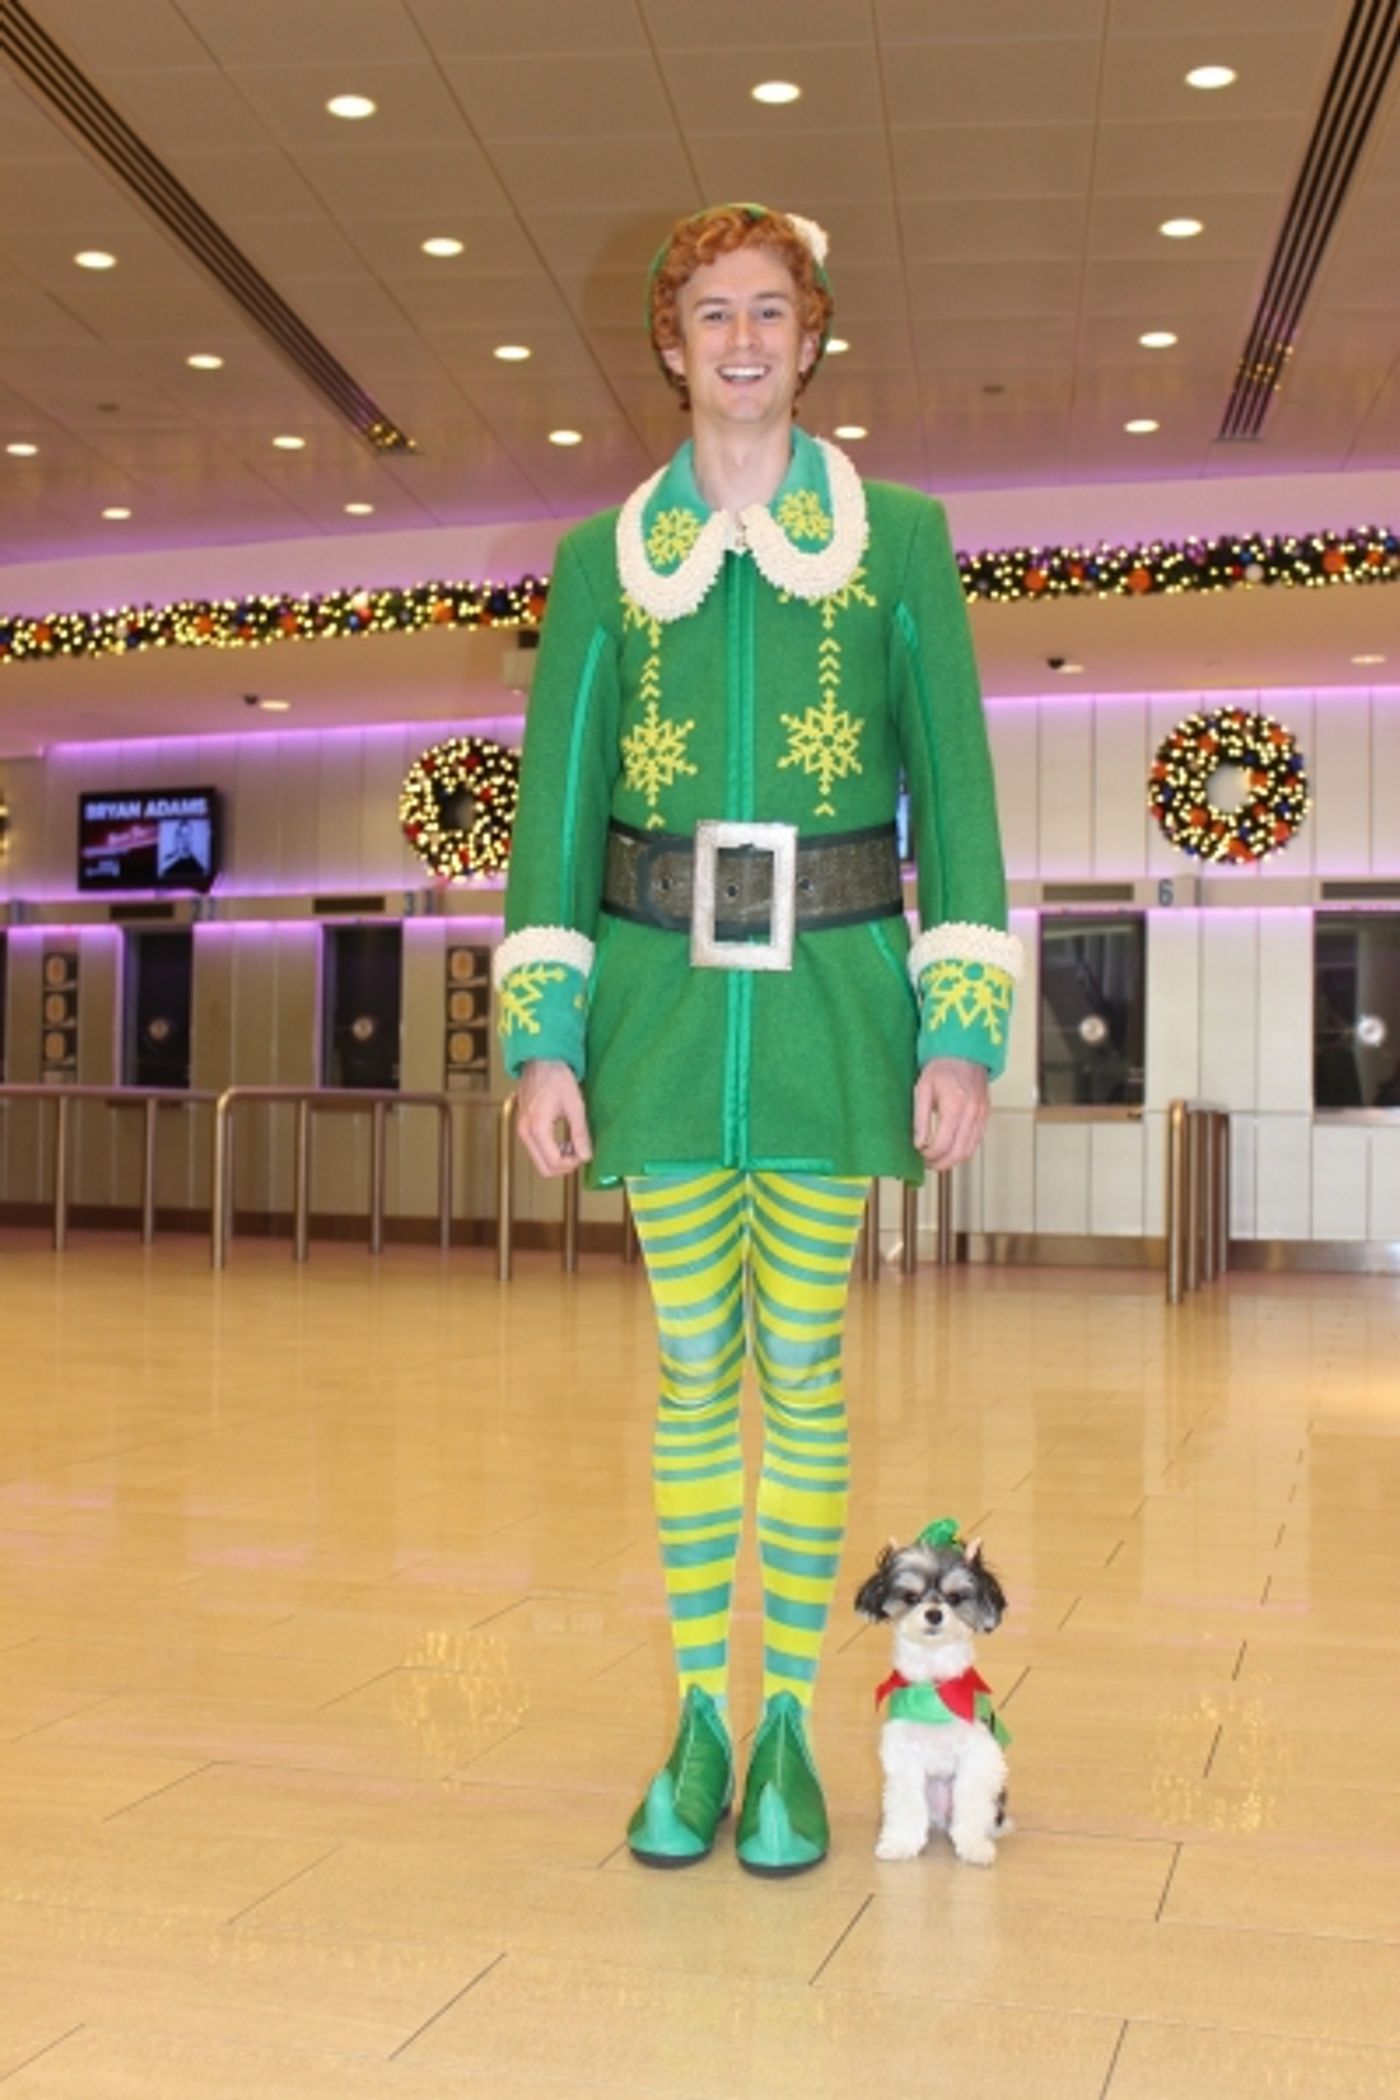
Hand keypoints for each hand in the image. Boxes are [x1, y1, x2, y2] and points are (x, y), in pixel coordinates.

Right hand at [516, 1059, 592, 1177]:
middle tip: (579, 1154)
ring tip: (573, 1145)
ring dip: (557, 1159)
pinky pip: (536, 1150)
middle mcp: (524, 1132)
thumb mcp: (574, 1105)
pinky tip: (563, 1141)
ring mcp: (521, 1130)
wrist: (541, 1060)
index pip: (554, 1162)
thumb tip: (586, 1156)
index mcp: (537, 1127)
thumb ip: (580, 1133)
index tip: (584, 1154)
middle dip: (564, 1166)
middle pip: (543, 1168)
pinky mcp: (523, 1127)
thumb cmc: (557, 1077)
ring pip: (539, 1161)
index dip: (572, 1164)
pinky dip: (550, 1151)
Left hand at [913, 1057, 988, 1171]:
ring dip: (952, 1160)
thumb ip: (920, 1119)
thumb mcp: (922, 1089)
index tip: (918, 1155)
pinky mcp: (986, 1114)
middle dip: (941, 1164)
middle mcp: (971, 1114)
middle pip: (958, 1153)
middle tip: (926, 1164)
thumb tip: (918, 1144)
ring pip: (969, 1151)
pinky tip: (950, 1148)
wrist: (965, 1050)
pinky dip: (963, 1150)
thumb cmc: (940, 1067)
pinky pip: (976, 1140)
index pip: (942, 1145)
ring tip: (936, 1159)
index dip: (929, 1156)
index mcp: (954, 1107)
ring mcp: (982, 1115)